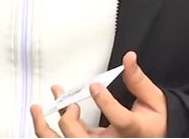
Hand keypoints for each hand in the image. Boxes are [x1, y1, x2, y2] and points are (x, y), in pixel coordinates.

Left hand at [30, 52, 166, 137]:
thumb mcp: (153, 100)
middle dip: (69, 122)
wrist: (154, 136)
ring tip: (35, 109)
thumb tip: (129, 58)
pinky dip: (50, 126)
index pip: (120, 121)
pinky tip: (44, 109)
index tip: (95, 86)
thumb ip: (138, 80)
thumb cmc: (153, 120)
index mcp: (133, 131)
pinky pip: (67, 138)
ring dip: (46, 129)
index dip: (106, 103)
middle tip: (71, 104)